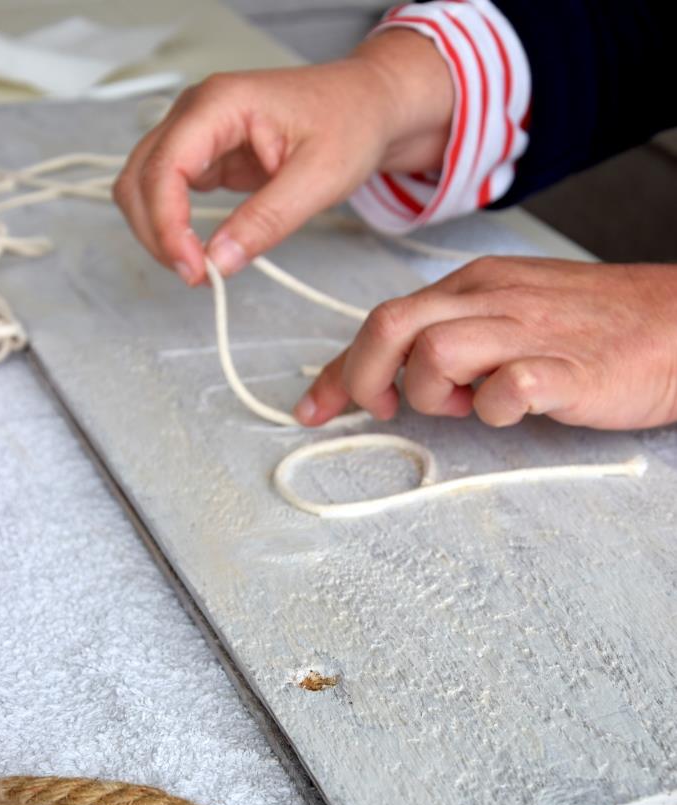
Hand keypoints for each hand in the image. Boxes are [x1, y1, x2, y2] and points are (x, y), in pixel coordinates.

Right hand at [112, 30, 452, 284]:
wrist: (365, 106)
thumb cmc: (349, 124)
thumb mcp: (319, 179)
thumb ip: (266, 221)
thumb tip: (219, 262)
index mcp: (220, 104)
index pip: (165, 167)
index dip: (167, 224)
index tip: (193, 269)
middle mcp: (196, 112)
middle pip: (140, 178)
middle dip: (157, 233)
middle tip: (197, 276)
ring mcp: (196, 133)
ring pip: (144, 187)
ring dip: (160, 232)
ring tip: (200, 268)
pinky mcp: (204, 155)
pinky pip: (168, 193)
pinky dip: (175, 226)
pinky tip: (203, 250)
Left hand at [294, 258, 676, 430]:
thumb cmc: (597, 326)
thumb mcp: (512, 316)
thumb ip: (456, 336)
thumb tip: (402, 375)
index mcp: (476, 286)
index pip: (385, 317)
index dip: (341, 367)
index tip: (317, 405)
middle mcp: (493, 300)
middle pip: (392, 323)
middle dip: (362, 376)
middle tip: (379, 410)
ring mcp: (528, 332)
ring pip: (434, 349)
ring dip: (430, 392)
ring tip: (467, 405)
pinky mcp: (566, 371)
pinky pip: (508, 386)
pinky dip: (495, 407)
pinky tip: (511, 409)